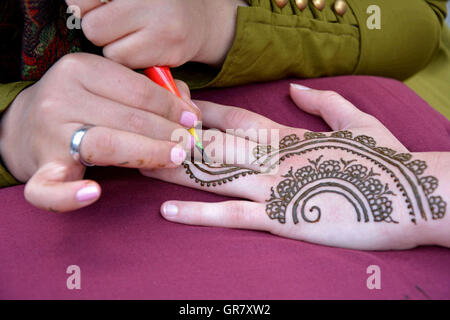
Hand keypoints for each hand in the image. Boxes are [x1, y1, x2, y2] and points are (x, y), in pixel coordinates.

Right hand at [0, 53, 198, 211]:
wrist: (23, 126)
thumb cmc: (80, 104)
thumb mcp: (107, 84)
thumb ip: (148, 88)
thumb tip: (189, 108)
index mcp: (79, 69)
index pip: (138, 90)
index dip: (172, 107)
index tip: (193, 120)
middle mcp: (61, 97)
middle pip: (129, 118)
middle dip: (168, 132)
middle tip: (191, 143)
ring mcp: (49, 134)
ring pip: (106, 145)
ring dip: (148, 153)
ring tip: (175, 158)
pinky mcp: (40, 168)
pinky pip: (50, 188)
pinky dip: (69, 195)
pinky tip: (94, 193)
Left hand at [67, 0, 246, 67]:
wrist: (199, 21)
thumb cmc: (153, 5)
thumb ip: (98, 0)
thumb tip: (73, 6)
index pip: (82, 0)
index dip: (86, 5)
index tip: (101, 7)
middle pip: (93, 26)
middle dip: (99, 27)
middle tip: (119, 23)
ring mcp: (164, 25)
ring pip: (108, 49)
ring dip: (114, 46)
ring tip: (133, 36)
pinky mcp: (170, 51)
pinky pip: (127, 62)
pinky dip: (129, 59)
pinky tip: (144, 48)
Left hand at [142, 84, 448, 249]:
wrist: (414, 194)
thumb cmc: (386, 161)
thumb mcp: (357, 122)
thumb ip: (323, 103)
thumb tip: (295, 90)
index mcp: (289, 138)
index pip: (237, 120)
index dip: (204, 112)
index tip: (177, 105)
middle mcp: (274, 159)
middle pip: (214, 145)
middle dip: (178, 138)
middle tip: (143, 130)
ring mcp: (274, 189)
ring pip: (214, 175)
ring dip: (175, 170)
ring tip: (140, 164)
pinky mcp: (281, 219)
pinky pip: (232, 215)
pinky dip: (199, 214)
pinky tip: (168, 212)